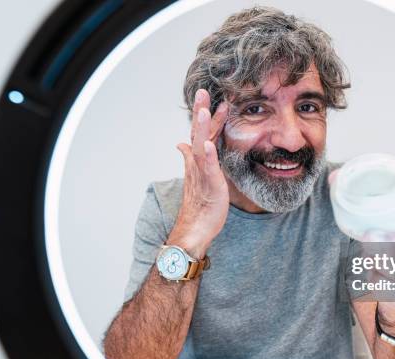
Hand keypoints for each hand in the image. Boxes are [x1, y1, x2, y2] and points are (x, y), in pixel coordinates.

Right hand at [167, 89, 229, 258]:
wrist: (194, 229)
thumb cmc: (200, 205)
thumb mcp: (199, 177)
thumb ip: (192, 158)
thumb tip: (181, 143)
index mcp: (198, 161)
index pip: (203, 133)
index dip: (209, 116)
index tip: (213, 98)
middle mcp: (197, 164)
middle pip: (198, 133)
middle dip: (201, 112)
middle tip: (203, 92)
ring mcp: (201, 174)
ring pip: (200, 146)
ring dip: (202, 128)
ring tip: (205, 110)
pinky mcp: (208, 185)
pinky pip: (207, 169)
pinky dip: (207, 156)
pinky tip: (208, 144)